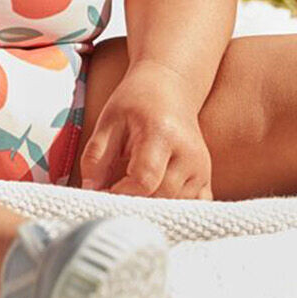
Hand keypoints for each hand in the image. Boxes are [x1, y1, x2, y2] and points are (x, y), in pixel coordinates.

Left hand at [78, 60, 213, 199]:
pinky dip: (173, 210)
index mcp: (162, 134)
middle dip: (133, 204)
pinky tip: (155, 202)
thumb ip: (96, 156)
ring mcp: (201, 167)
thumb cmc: (136, 102)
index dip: (120, 193)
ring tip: (130, 198)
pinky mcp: (205, 177)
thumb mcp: (109, 120)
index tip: (101, 193)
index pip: (144, 180)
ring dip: (151, 209)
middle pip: (161, 197)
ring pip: (176, 206)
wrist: (169, 86)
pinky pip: (194, 207)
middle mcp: (189, 153)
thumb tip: (90, 191)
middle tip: (111, 198)